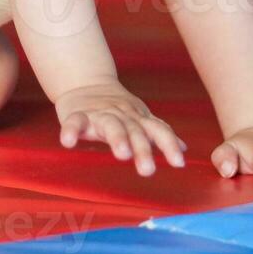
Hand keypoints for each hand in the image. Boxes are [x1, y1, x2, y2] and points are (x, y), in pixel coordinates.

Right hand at [55, 80, 186, 176]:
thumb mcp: (140, 118)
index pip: (158, 130)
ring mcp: (99, 115)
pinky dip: (70, 131)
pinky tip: (68, 143)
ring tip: (122, 154)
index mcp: (138, 119)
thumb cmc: (116, 107)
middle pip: (135, 131)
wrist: (86, 83)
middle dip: (142, 149)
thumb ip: (158, 133)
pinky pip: (74, 122)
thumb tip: (184, 148)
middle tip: (148, 170)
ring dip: (117, 138)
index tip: (179, 163)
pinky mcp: (77, 115)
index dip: (169, 145)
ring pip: (110, 125)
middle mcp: (122, 116)